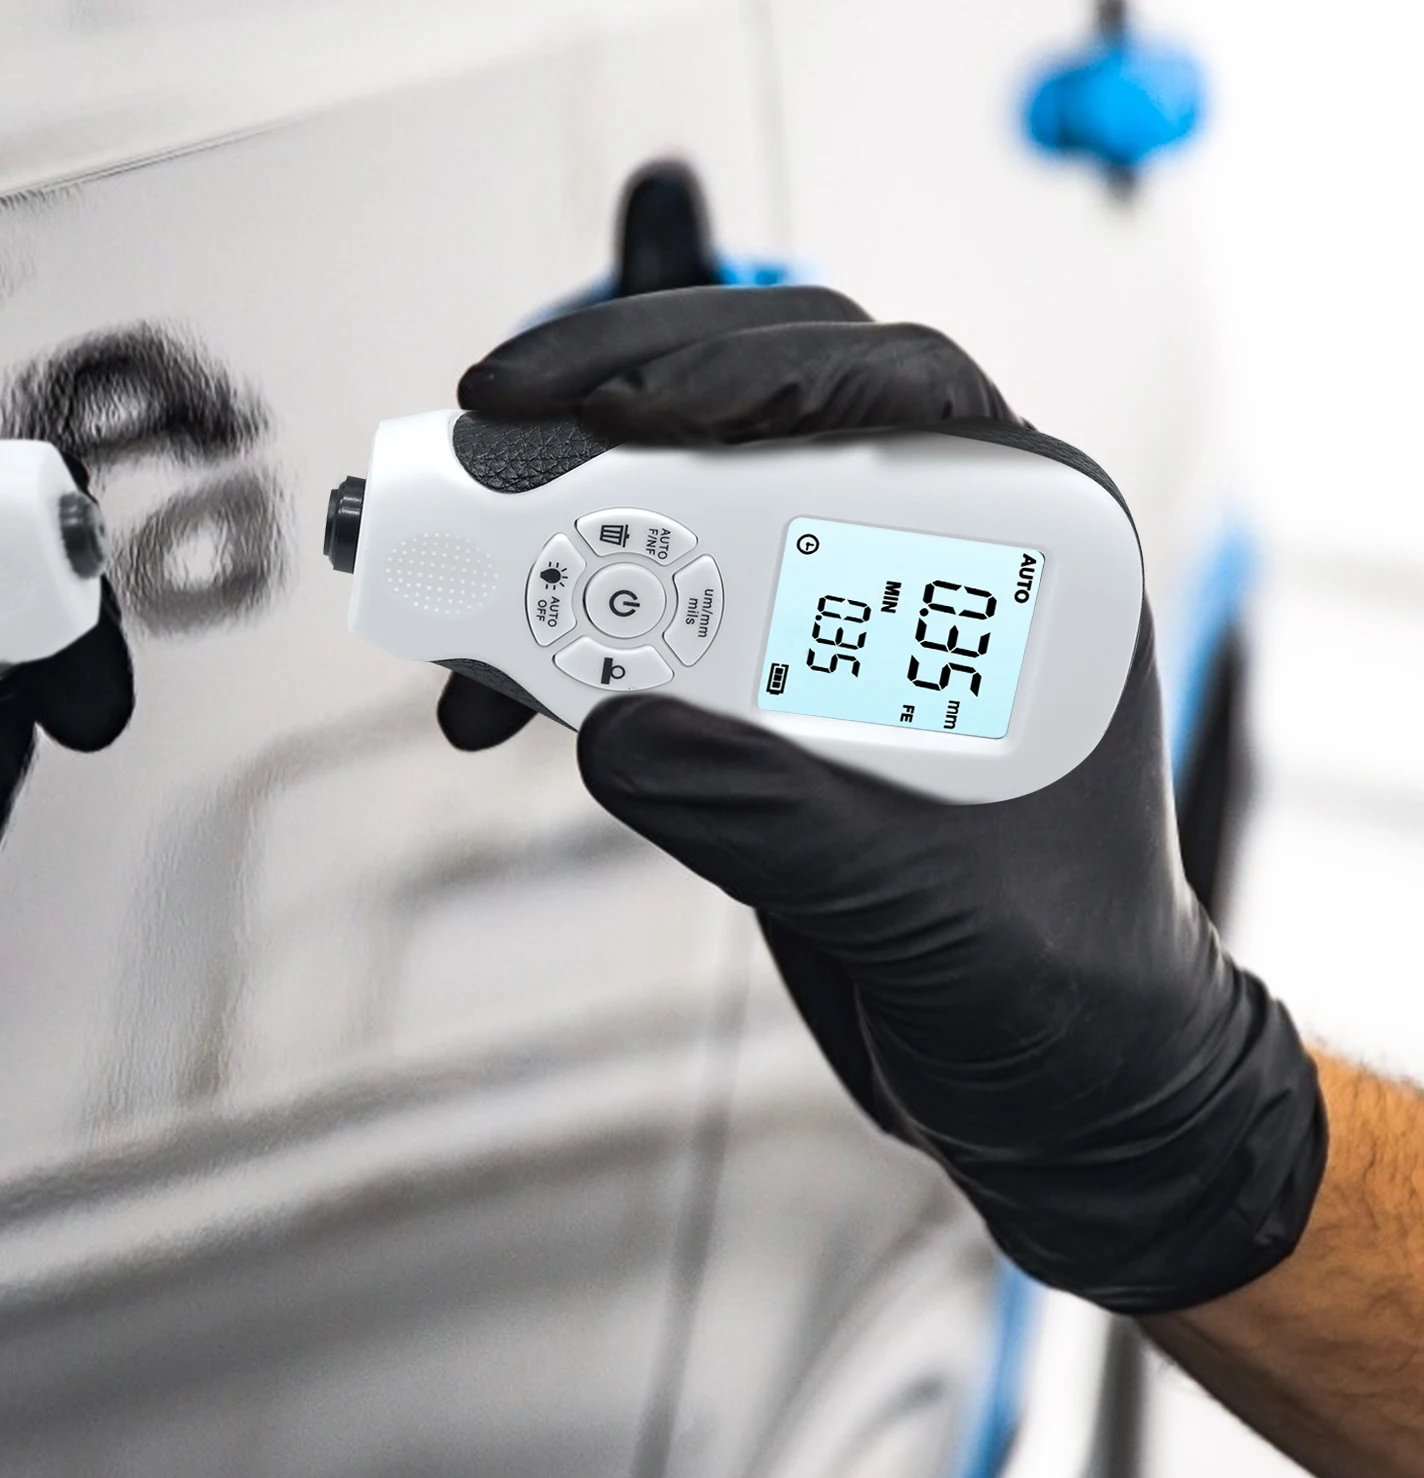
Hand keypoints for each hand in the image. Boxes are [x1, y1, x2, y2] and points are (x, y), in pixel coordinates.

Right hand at [443, 286, 1325, 1312]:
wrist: (1049, 1080)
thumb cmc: (1057, 985)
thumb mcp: (932, 909)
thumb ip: (781, 821)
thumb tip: (614, 734)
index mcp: (1032, 554)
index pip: (889, 386)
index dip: (746, 370)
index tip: (618, 409)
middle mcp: (932, 558)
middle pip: (758, 413)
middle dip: (612, 404)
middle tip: (487, 416)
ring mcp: (838, 624)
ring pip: (681, 511)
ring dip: (554, 525)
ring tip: (445, 567)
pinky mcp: (765, 699)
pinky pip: (644, 628)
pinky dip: (556, 646)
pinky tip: (490, 692)